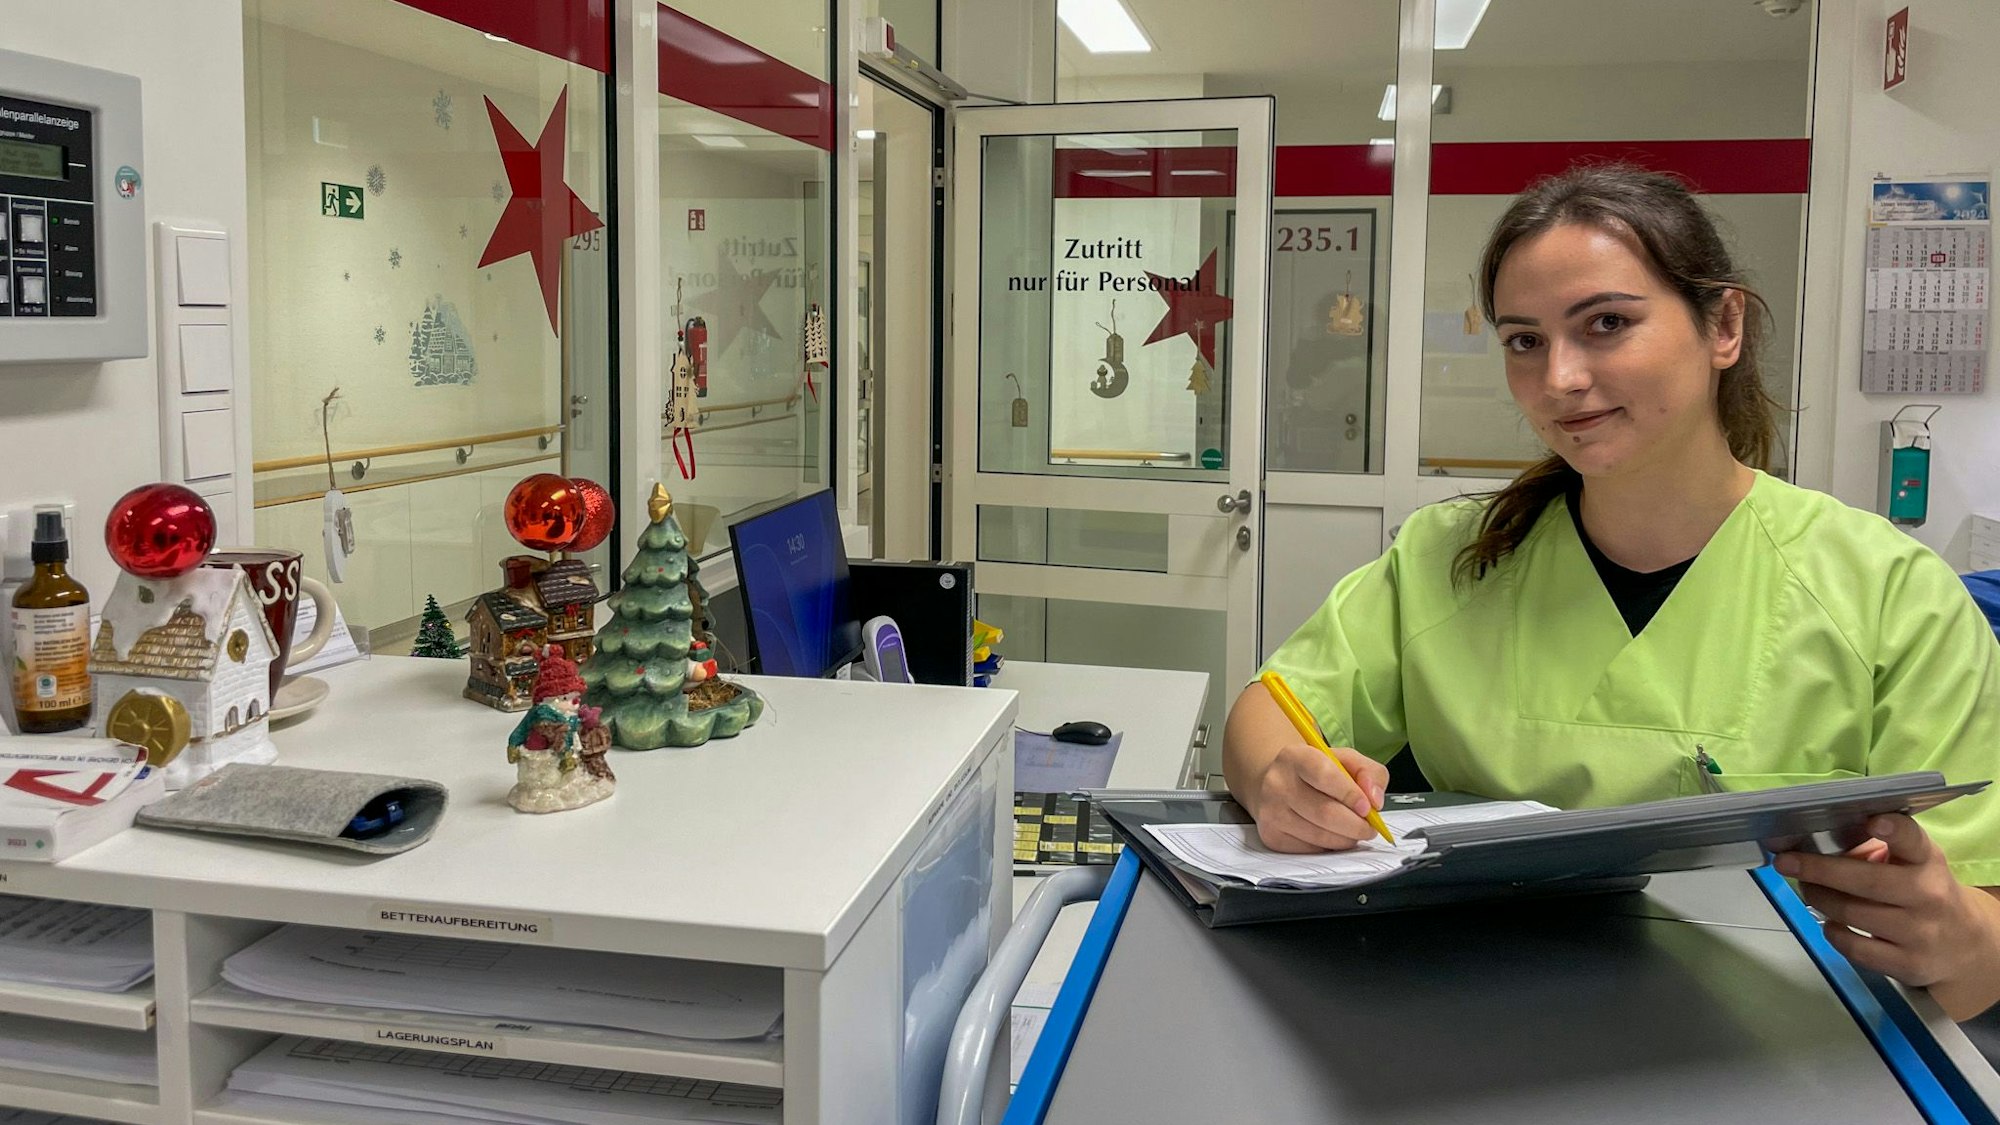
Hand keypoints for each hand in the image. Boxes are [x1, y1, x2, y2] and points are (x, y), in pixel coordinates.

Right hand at [1248, 743, 1388, 853]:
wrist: (1276, 782)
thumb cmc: (1315, 772)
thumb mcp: (1344, 760)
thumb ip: (1369, 773)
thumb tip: (1375, 801)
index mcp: (1296, 757)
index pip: (1324, 776)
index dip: (1350, 794)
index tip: (1367, 808)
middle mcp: (1277, 784)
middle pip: (1325, 813)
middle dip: (1356, 826)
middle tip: (1369, 828)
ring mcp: (1271, 812)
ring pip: (1320, 836)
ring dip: (1346, 839)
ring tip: (1353, 832)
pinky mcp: (1271, 836)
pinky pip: (1311, 849)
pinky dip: (1330, 846)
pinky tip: (1332, 835)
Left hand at [1776, 815, 1999, 1017]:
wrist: (1964, 945)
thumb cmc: (1922, 891)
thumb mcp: (1912, 862)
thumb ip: (1876, 849)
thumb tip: (1813, 845)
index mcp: (1927, 861)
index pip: (1913, 841)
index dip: (1894, 830)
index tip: (1873, 821)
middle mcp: (1928, 896)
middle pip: (1866, 881)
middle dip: (1819, 870)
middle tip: (1787, 862)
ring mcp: (1920, 933)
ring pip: (1852, 914)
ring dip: (1819, 898)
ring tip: (1808, 888)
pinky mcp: (1908, 965)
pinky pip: (1855, 949)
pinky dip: (1833, 933)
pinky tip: (1830, 921)